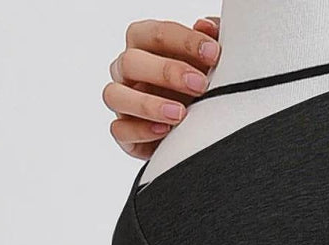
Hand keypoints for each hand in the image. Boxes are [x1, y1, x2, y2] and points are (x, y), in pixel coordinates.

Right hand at [102, 16, 220, 158]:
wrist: (193, 130)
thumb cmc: (196, 89)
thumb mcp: (208, 64)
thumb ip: (208, 42)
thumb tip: (207, 27)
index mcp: (144, 45)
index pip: (155, 34)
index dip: (185, 41)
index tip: (213, 53)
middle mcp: (127, 71)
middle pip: (130, 61)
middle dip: (167, 72)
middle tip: (200, 85)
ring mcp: (122, 102)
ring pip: (115, 95)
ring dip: (148, 105)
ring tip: (179, 114)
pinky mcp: (123, 132)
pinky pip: (120, 130)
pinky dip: (142, 131)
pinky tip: (166, 130)